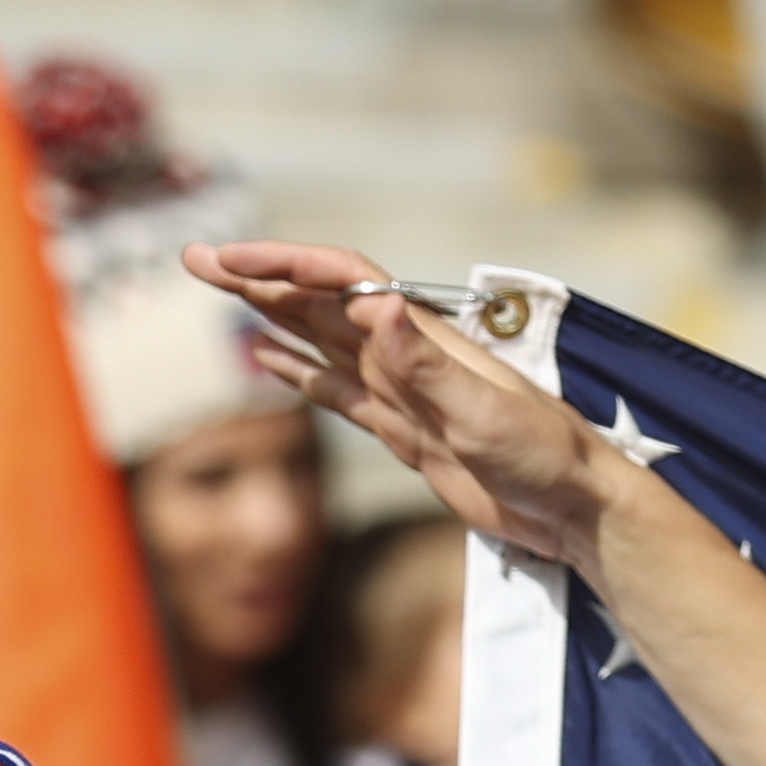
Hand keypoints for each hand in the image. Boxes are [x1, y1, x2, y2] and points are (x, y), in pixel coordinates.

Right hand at [186, 242, 627, 575]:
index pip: (341, 281)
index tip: (229, 260)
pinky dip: (298, 374)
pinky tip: (268, 363)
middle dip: (256, 278)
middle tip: (194, 260)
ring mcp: (400, 390)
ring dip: (268, 315)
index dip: (283, 265)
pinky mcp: (403, 430)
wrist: (571, 506)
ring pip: (319, 340)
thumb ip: (426, 366)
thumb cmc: (542, 454)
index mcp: (421, 338)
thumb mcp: (483, 412)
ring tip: (218, 295)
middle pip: (317, 301)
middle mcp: (404, 353)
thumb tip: (378, 309)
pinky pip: (337, 394)